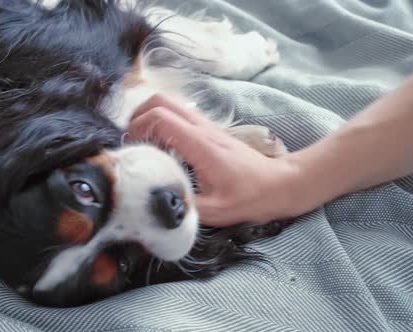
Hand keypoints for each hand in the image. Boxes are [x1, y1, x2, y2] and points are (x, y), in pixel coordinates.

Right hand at [127, 95, 306, 226]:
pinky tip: (161, 148)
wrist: (281, 184)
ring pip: (170, 104)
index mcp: (200, 144)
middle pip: (161, 100)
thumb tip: (156, 203)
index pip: (160, 118)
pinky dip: (162, 123)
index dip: (138, 127)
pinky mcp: (210, 132)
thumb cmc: (252, 197)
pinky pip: (179, 116)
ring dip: (149, 117)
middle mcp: (202, 129)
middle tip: (131, 141)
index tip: (132, 149)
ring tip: (142, 144)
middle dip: (138, 115)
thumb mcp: (216, 212)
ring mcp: (207, 127)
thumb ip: (185, 207)